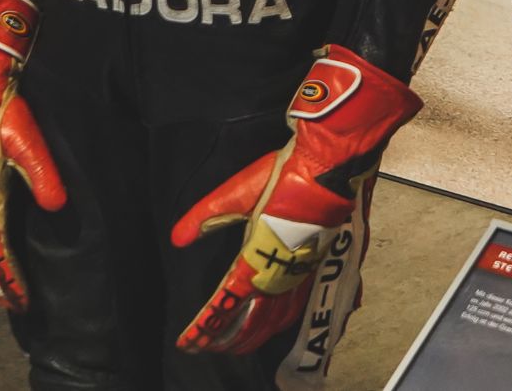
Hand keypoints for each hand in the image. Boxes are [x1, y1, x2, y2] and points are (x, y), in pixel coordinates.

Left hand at [171, 47, 419, 353]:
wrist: (333, 163)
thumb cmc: (289, 175)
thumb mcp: (238, 191)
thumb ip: (206, 216)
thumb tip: (178, 238)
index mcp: (258, 259)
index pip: (226, 303)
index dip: (206, 327)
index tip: (189, 342)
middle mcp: (283, 273)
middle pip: (255, 320)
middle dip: (231, 339)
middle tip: (212, 348)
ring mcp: (306, 270)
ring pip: (282, 317)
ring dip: (260, 334)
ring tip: (243, 343)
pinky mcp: (322, 261)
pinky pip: (307, 302)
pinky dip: (294, 319)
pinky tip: (291, 323)